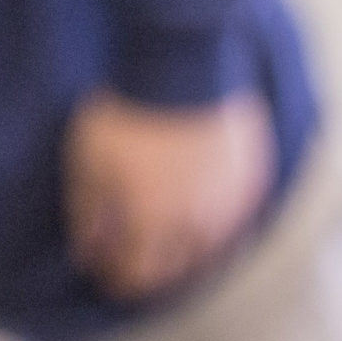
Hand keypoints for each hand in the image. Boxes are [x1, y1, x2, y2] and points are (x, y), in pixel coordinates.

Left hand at [65, 88, 275, 301]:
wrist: (182, 63)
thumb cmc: (128, 113)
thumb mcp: (90, 164)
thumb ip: (89, 215)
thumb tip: (88, 253)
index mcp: (153, 224)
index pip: (137, 276)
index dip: (118, 278)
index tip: (106, 271)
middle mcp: (198, 225)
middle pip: (177, 269)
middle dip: (152, 268)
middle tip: (135, 253)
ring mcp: (232, 203)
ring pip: (212, 247)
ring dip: (188, 249)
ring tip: (169, 232)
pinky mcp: (253, 178)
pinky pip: (238, 216)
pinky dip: (219, 221)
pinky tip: (203, 206)